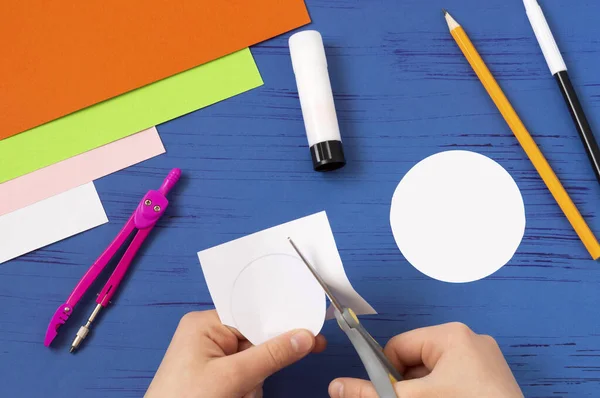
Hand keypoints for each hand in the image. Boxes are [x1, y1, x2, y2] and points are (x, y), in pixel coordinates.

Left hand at [146, 310, 326, 397]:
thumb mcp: (231, 378)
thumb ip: (270, 355)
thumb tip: (305, 336)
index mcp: (205, 323)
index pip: (253, 315)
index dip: (280, 323)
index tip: (310, 330)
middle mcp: (207, 335)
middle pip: (255, 340)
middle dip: (260, 365)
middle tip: (250, 384)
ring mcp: (210, 357)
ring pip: (253, 362)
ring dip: (251, 384)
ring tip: (235, 397)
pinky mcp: (213, 376)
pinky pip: (244, 376)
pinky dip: (245, 391)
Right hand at [329, 322, 522, 397]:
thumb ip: (372, 393)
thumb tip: (338, 387)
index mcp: (451, 335)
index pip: (399, 346)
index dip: (387, 373)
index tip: (387, 393)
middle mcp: (470, 340)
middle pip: (416, 359)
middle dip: (408, 385)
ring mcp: (485, 360)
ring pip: (435, 373)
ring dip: (425, 391)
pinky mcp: (493, 379)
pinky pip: (456, 380)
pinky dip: (445, 393)